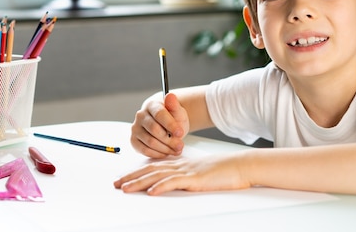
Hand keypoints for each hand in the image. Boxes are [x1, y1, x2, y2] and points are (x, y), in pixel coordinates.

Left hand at [113, 153, 250, 195]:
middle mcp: (179, 165)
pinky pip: (174, 182)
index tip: (122, 178)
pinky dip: (161, 186)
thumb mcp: (199, 173)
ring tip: (125, 188)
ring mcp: (186, 171)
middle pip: (149, 170)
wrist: (239, 166)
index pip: (152, 167)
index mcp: (179, 164)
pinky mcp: (194, 179)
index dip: (136, 172)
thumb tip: (171, 184)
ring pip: (157, 176)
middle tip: (115, 184)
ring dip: (139, 182)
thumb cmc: (222, 172)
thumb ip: (185, 177)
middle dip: (130, 177)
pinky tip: (151, 191)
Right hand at [130, 93, 189, 158]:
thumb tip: (170, 96)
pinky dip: (158, 154)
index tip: (180, 133)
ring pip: (150, 142)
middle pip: (154, 130)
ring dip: (165, 148)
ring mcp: (135, 128)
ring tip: (176, 149)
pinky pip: (145, 150)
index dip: (170, 125)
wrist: (166, 125)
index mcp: (151, 105)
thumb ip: (174, 105)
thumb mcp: (177, 111)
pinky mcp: (134, 140)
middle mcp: (140, 116)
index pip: (159, 114)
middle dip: (169, 140)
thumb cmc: (172, 118)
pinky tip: (167, 152)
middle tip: (180, 145)